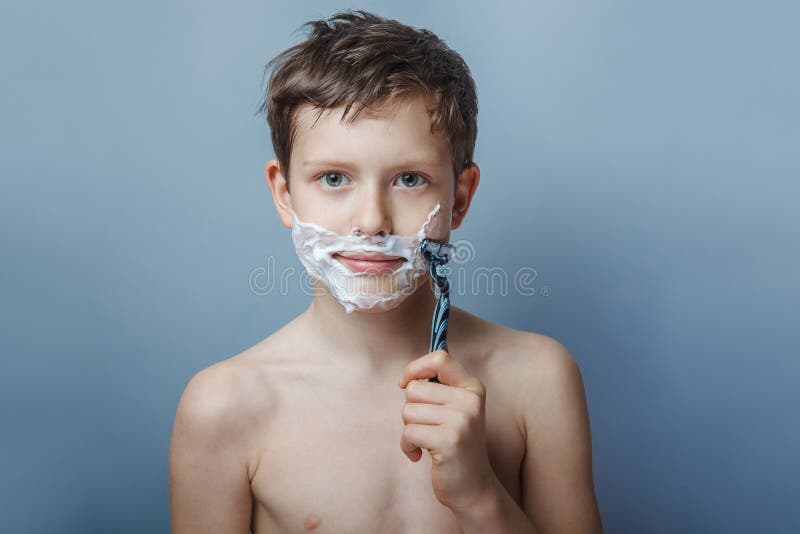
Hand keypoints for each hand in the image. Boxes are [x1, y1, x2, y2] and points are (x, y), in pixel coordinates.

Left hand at [398, 349, 496, 510]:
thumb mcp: (456, 411)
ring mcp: (462, 420)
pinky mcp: (449, 440)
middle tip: (426, 426)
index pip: (440, 358)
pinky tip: (419, 455)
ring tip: (425, 441)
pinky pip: (408, 432)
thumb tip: (408, 376)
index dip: (415, 368)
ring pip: (408, 411)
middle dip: (410, 409)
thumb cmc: (455, 446)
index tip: (405, 383)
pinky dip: (407, 446)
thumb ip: (439, 389)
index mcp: (472, 388)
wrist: (473, 488)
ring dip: (408, 430)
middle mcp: (470, 400)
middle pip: (415, 389)